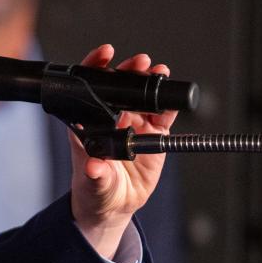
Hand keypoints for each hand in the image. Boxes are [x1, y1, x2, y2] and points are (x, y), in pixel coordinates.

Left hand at [68, 44, 177, 259]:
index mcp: (88, 124)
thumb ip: (95, 176)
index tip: (104, 56)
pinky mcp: (152, 135)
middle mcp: (111, 119)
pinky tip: (173, 97)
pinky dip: (169, 105)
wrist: (114, 205)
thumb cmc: (95, 190)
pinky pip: (163, 115)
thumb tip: (94, 167)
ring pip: (142, 96)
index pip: (89, 89)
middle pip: (119, 87)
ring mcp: (133, 124)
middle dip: (129, 71)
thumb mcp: (93, 185)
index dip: (95, 69)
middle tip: (139, 63)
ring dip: (150, 82)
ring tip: (158, 72)